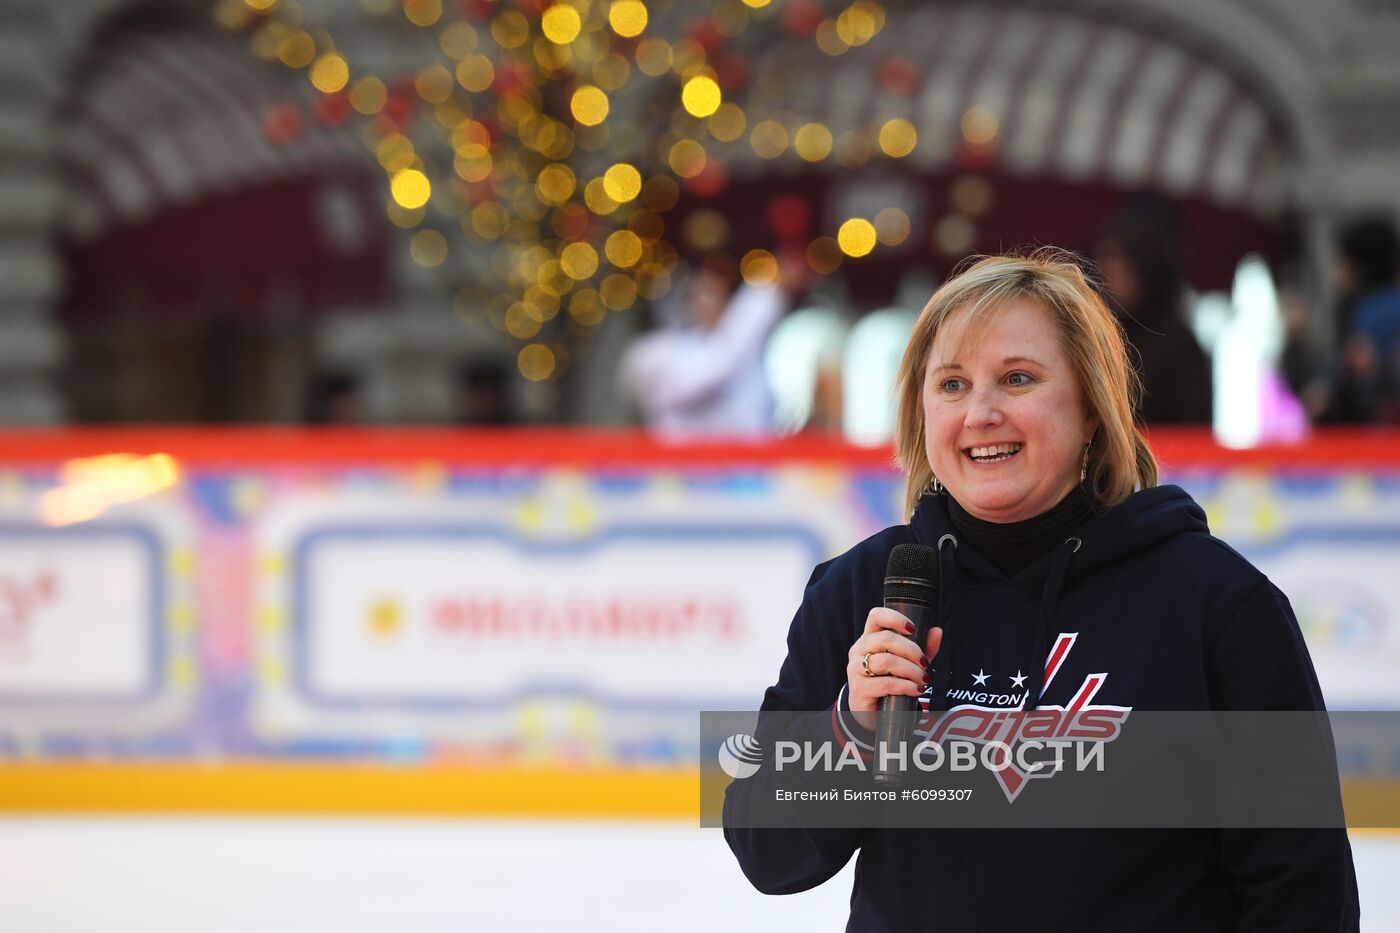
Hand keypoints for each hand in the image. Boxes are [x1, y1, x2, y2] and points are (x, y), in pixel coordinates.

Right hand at [846, 608, 943, 730]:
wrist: (873, 713)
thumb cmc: (889, 681)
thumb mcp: (909, 662)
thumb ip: (924, 647)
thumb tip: (937, 631)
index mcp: (870, 638)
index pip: (876, 616)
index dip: (895, 618)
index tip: (913, 629)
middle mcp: (859, 649)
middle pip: (885, 638)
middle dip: (911, 650)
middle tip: (924, 662)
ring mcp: (855, 668)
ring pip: (887, 661)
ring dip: (911, 670)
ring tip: (923, 679)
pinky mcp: (859, 688)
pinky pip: (886, 683)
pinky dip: (906, 686)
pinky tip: (915, 689)